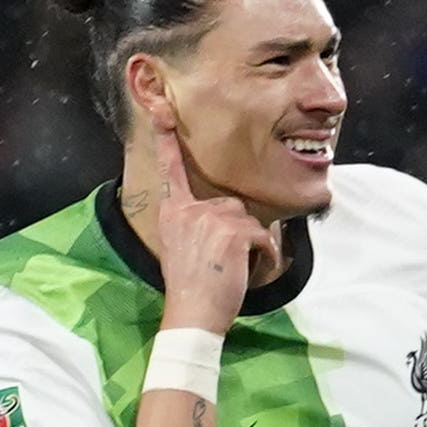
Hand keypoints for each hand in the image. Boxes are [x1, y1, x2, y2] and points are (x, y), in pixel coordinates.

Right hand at [149, 124, 281, 334]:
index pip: (170, 171)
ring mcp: (212, 219)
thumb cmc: (190, 289)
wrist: (193, 315)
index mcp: (172, 213)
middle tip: (223, 264)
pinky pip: (263, 237)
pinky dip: (265, 256)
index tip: (161, 110)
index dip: (166, 140)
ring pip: (249, 221)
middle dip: (238, 231)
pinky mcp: (234, 232)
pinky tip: (247, 273)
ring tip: (234, 270)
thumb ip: (194, 225)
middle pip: (231, 205)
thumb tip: (225, 215)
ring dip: (252, 244)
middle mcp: (189, 210)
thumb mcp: (179, 249)